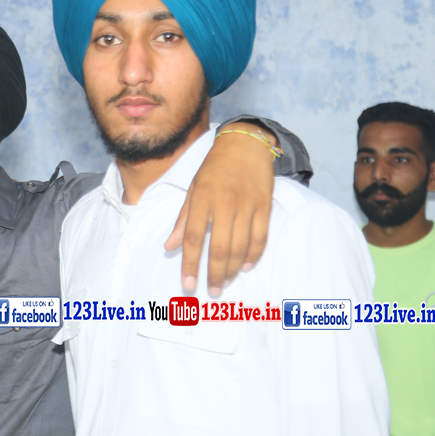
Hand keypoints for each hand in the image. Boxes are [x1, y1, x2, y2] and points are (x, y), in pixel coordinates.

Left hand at [164, 129, 273, 295]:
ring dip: (232, 270)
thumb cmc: (214, 168)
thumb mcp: (193, 189)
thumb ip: (183, 220)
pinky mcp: (265, 206)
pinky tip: (245, 267)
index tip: (188, 284)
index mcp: (202, 199)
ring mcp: (247, 206)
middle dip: (214, 274)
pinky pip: (260, 238)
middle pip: (220, 248)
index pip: (194, 239)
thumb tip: (170, 247)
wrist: (245, 144)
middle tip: (211, 291)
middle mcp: (225, 204)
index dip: (190, 264)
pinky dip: (253, 256)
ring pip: (241, 247)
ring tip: (225, 282)